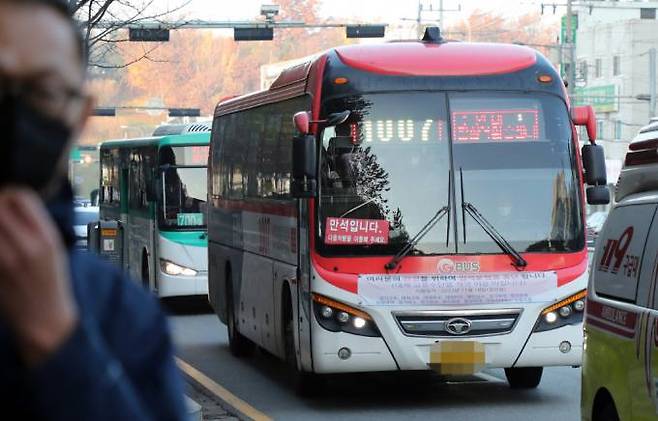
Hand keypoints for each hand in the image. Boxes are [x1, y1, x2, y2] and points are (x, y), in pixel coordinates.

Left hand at [0, 188, 77, 366]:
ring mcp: (6, 259)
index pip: (22, 197)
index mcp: (47, 237)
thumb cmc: (51, 285)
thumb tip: (13, 203)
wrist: (44, 319)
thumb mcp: (56, 249)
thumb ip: (36, 225)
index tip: (7, 198)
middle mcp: (27, 246)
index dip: (10, 193)